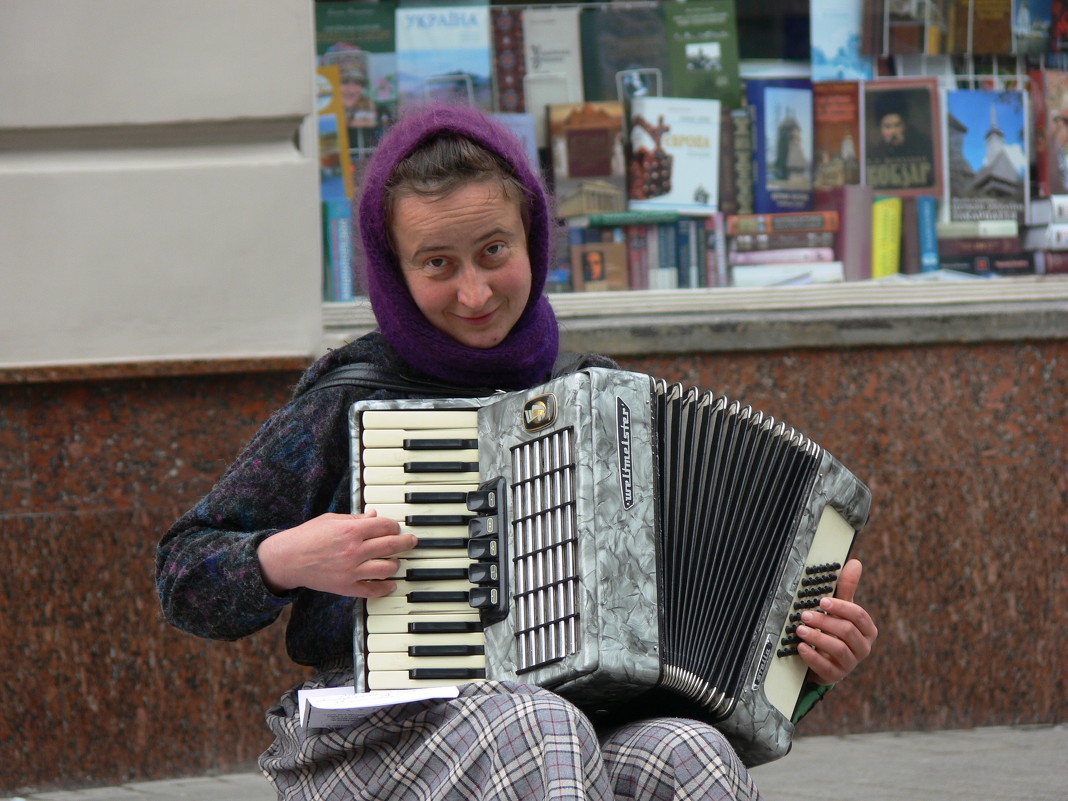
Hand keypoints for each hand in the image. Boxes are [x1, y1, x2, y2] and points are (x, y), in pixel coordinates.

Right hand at [257, 510, 416, 597]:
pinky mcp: (346, 587)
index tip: (396, 527)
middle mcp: (354, 551)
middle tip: (412, 541)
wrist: (287, 559)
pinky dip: (385, 588)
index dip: (394, 526)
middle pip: (391, 546)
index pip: (385, 526)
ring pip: (387, 568)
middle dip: (406, 542)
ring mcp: (351, 571)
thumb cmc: (307, 536)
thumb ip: (356, 519)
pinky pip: (372, 590)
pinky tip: (391, 584)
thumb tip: (375, 516)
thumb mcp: (331, 520)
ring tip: (397, 561)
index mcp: (351, 531)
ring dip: (396, 564)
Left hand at [795, 558, 877, 684]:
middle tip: (804, 615)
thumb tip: (855, 562)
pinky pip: (826, 667)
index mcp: (867, 630)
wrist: (825, 658)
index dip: (841, 607)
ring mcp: (850, 663)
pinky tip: (801, 647)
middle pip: (847, 631)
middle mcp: (863, 647)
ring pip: (838, 649)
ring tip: (799, 630)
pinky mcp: (836, 675)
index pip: (859, 616)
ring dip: (817, 638)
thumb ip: (847, 587)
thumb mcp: (840, 609)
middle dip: (824, 621)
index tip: (822, 601)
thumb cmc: (834, 629)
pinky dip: (812, 657)